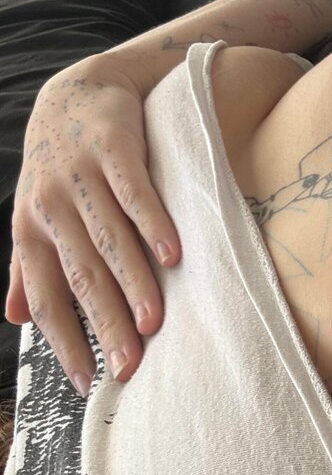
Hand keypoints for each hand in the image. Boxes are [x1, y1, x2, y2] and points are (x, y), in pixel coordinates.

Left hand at [5, 53, 181, 394]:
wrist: (77, 91)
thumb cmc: (60, 168)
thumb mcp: (37, 216)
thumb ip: (30, 268)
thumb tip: (13, 319)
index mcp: (32, 232)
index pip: (48, 299)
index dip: (64, 342)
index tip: (86, 383)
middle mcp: (50, 207)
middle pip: (81, 277)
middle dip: (104, 325)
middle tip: (130, 366)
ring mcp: (81, 177)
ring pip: (108, 240)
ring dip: (132, 283)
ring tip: (153, 324)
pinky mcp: (113, 149)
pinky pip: (134, 192)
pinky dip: (152, 224)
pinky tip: (172, 256)